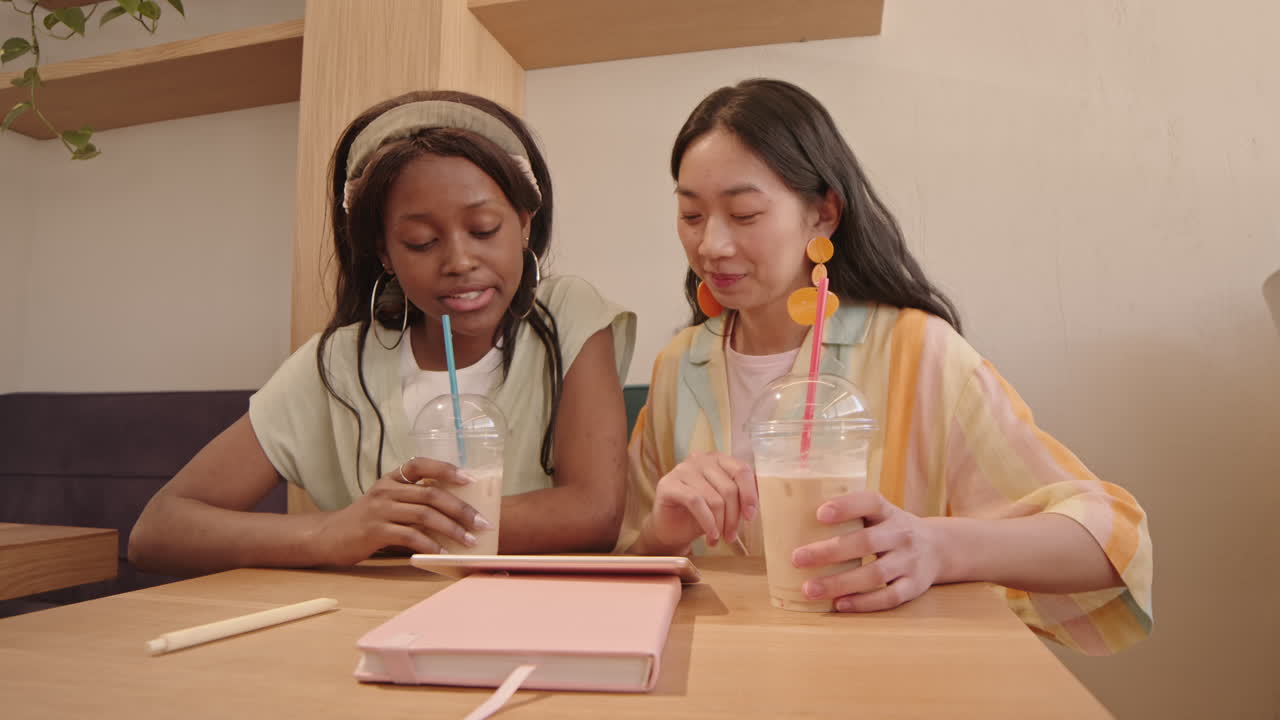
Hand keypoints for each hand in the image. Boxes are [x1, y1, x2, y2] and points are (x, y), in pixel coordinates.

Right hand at [312, 457, 489, 565]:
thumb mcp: (388, 502)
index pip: (421, 464)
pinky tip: (442, 553)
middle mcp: (387, 490)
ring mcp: (380, 509)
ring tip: (470, 541)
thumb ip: (413, 500)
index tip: (470, 479)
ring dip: (451, 529)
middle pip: (431, 494)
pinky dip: (430, 545)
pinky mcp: (375, 531)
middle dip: (461, 508)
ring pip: (424, 515)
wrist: (330, 537)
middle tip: (482, 523)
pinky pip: (409, 536)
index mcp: (392, 479)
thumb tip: (455, 509)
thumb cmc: (366, 521)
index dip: (446, 469)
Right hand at [639, 451, 757, 553]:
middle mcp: (700, 459)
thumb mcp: (725, 504)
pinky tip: (710, 537)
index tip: (750, 517)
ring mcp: (682, 469)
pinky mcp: (668, 484)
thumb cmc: (700, 515)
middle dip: (733, 517)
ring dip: (720, 524)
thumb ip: (740, 496)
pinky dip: (707, 522)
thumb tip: (758, 500)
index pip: (741, 470)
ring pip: (714, 498)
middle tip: (732, 537)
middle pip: (729, 488)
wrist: (671, 529)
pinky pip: (696, 502)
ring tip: (719, 539)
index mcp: (718, 460)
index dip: (750, 494)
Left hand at [791, 490, 943, 611]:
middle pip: (864, 542)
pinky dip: (863, 602)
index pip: (869, 502)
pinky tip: (838, 604)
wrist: (939, 547)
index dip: (845, 506)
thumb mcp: (879, 514)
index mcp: (888, 511)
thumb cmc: (890, 529)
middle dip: (828, 551)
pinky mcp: (913, 586)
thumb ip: (849, 514)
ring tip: (809, 589)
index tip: (818, 513)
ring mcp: (909, 561)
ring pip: (874, 574)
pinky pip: (888, 597)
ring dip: (839, 582)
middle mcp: (901, 534)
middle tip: (796, 558)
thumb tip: (790, 515)